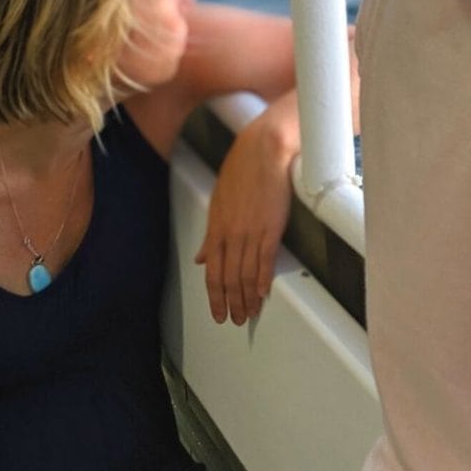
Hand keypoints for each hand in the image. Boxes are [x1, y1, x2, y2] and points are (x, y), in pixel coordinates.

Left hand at [194, 91, 298, 324]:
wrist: (263, 151)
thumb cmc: (241, 169)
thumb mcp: (218, 201)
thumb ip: (210, 234)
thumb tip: (200, 258)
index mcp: (216, 228)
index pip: (212, 272)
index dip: (215, 296)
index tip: (218, 312)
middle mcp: (231, 234)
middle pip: (228, 278)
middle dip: (231, 303)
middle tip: (235, 320)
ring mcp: (250, 232)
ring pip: (245, 275)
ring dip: (247, 298)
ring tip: (249, 313)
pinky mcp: (270, 228)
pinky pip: (265, 261)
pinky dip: (262, 281)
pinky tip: (262, 294)